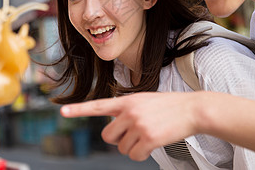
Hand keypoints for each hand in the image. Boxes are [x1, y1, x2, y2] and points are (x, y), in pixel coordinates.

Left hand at [60, 92, 202, 160]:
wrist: (192, 109)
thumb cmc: (169, 106)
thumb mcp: (144, 100)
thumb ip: (127, 110)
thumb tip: (115, 130)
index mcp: (127, 101)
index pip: (98, 106)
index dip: (79, 109)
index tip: (62, 111)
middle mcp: (130, 112)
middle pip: (107, 136)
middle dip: (118, 140)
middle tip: (132, 135)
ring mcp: (138, 124)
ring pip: (122, 148)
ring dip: (133, 147)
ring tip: (148, 135)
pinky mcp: (148, 138)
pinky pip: (134, 155)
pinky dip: (141, 154)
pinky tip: (152, 144)